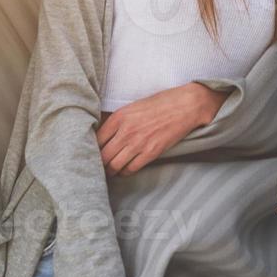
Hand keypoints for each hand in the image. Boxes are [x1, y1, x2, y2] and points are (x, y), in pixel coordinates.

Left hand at [96, 82, 228, 176]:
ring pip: (114, 166)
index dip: (91, 150)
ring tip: (110, 171)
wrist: (184, 105)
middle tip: (98, 167)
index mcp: (119, 117)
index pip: (95, 140)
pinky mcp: (151, 152)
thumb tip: (102, 136)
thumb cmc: (159, 104)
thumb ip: (117, 121)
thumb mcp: (132, 107)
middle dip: (99, 164)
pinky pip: (131, 169)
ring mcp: (138, 143)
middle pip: (102, 156)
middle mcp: (126, 131)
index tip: (92, 154)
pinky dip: (125, 172)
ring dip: (111, 171)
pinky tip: (125, 169)